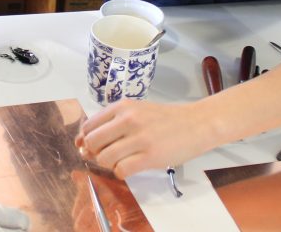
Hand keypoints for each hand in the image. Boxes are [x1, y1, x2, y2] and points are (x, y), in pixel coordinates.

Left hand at [76, 99, 213, 178]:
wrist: (196, 123)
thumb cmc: (165, 119)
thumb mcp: (137, 111)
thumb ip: (112, 123)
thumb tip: (84, 144)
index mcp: (122, 106)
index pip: (89, 126)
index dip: (85, 140)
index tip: (89, 147)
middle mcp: (127, 119)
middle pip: (92, 142)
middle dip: (94, 153)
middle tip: (106, 156)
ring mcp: (139, 138)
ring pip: (104, 158)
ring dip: (108, 165)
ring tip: (121, 161)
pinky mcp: (150, 156)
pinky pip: (121, 170)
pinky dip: (120, 173)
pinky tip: (129, 168)